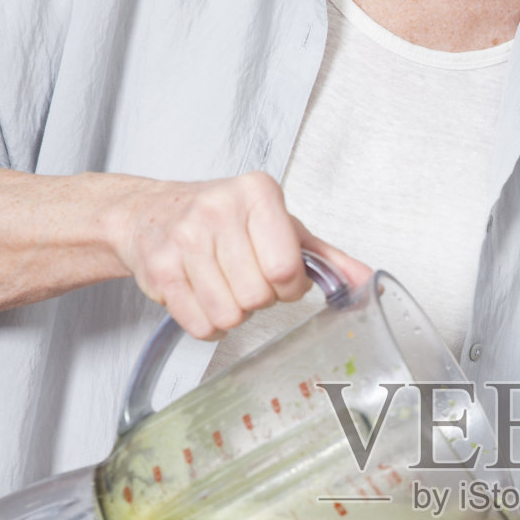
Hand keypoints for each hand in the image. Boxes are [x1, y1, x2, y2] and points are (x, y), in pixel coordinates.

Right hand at [104, 171, 371, 338]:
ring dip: (233, 313)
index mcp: (257, 193)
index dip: (289, 287)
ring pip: (230, 315)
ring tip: (223, 285)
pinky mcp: (159, 270)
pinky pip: (201, 326)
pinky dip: (208, 323)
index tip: (279, 277)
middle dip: (259, 299)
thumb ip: (326, 258)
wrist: (149, 212)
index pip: (287, 267)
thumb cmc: (224, 220)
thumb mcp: (280, 226)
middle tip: (245, 278)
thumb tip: (369, 282)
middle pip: (258, 296)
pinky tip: (203, 296)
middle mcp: (218, 210)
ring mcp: (184, 239)